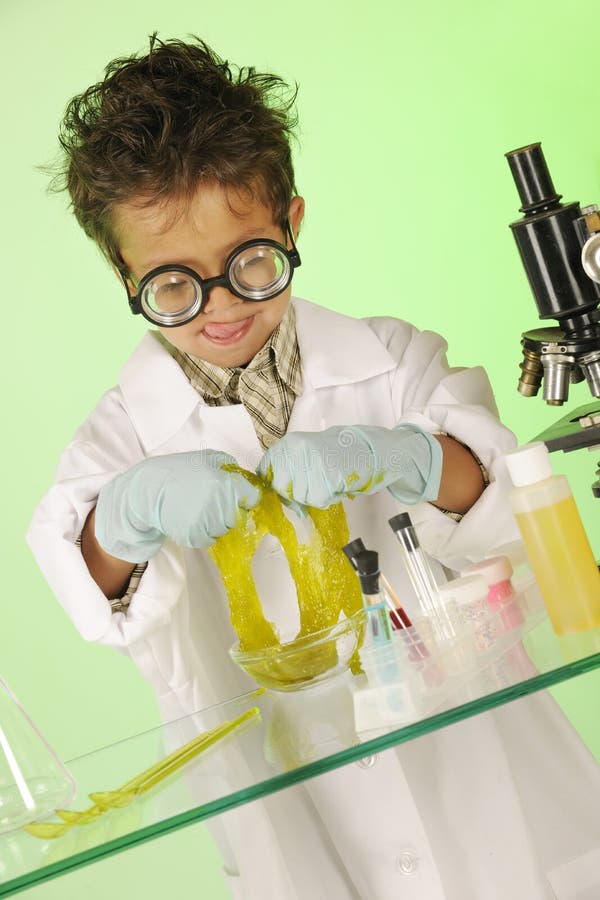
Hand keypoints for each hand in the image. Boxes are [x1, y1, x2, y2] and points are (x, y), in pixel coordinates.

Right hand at [95, 451, 259, 562]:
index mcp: (227, 483)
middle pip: (239, 516)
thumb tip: (249, 483)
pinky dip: (203, 533)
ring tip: (197, 507)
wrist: (149, 489)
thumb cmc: (180, 471)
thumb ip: (232, 470)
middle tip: (210, 500)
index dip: (245, 497)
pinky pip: (209, 540)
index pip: (253, 497)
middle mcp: (221, 503)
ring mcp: (208, 522)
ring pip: (225, 529)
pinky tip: (190, 518)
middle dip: (229, 510)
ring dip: (216, 522)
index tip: (236, 495)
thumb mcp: (210, 458)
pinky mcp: (195, 536)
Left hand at [256, 424, 441, 508]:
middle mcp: (296, 450)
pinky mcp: (325, 476)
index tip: (287, 487)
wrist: (368, 449)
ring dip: (314, 496)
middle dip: (296, 493)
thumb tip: (274, 495)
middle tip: (315, 484)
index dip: (275, 484)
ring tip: (329, 480)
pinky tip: (336, 485)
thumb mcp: (306, 453)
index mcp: (288, 443)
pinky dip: (328, 499)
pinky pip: (317, 501)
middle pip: (281, 487)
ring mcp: (310, 462)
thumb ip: (288, 469)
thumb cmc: (336, 454)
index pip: (266, 470)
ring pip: (300, 497)